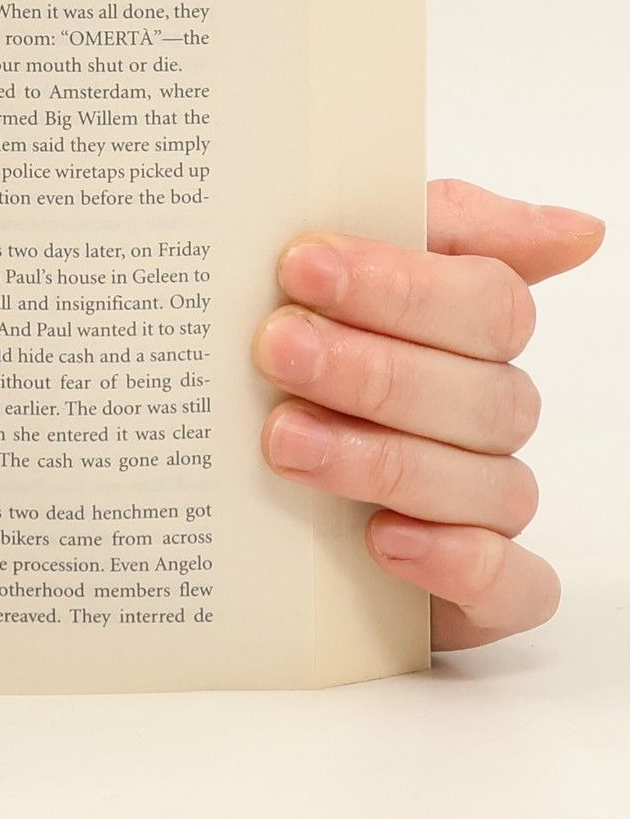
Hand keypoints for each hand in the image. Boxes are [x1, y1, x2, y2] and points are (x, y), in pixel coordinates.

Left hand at [255, 179, 602, 648]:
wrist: (238, 485)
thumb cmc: (300, 350)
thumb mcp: (339, 270)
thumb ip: (442, 227)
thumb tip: (581, 230)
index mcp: (471, 336)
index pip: (486, 302)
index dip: (399, 284)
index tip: (300, 264)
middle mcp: (488, 418)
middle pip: (478, 393)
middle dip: (371, 368)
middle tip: (277, 348)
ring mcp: (485, 504)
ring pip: (485, 484)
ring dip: (380, 459)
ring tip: (285, 439)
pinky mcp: (477, 590)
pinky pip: (513, 586)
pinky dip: (456, 562)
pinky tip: (384, 539)